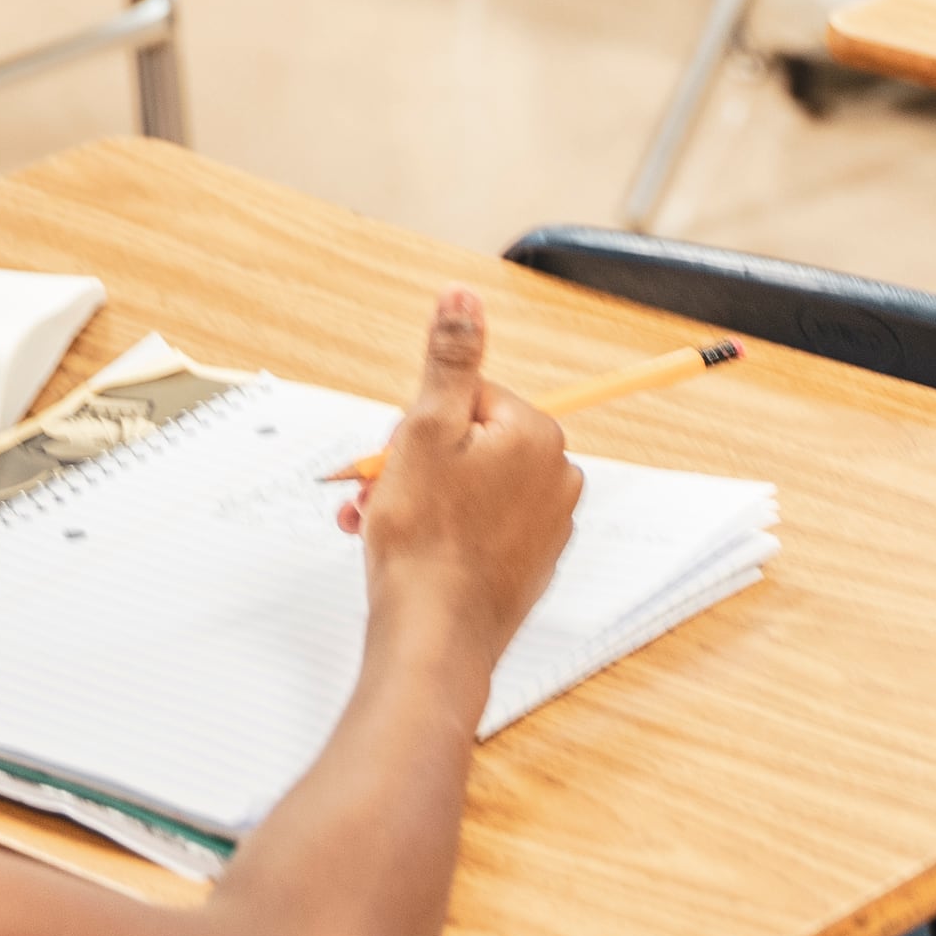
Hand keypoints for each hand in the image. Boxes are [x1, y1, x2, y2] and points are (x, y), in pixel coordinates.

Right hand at [339, 290, 580, 659]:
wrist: (433, 638)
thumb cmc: (426, 542)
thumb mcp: (425, 429)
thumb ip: (449, 359)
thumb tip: (464, 296)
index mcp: (536, 435)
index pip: (467, 397)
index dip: (419, 424)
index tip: (398, 455)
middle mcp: (555, 476)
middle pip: (468, 441)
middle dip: (414, 461)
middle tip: (381, 491)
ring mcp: (544, 525)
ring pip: (468, 484)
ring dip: (418, 495)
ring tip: (380, 522)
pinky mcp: (527, 563)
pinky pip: (478, 525)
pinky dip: (441, 529)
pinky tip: (409, 548)